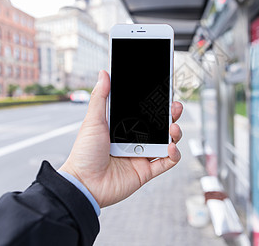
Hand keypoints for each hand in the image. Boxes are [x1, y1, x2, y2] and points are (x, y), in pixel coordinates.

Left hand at [59, 70, 182, 207]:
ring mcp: (141, 155)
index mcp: (123, 126)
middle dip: (171, 114)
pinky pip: (167, 162)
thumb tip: (103, 73)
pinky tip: (171, 147)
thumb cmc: (84, 153)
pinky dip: (174, 154)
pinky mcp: (146, 171)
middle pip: (160, 124)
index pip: (145, 112)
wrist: (83, 184)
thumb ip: (100, 97)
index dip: (157, 103)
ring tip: (172, 129)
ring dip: (175, 133)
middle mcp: (134, 140)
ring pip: (167, 141)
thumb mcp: (92, 121)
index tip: (165, 92)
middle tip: (175, 107)